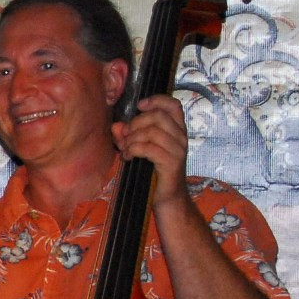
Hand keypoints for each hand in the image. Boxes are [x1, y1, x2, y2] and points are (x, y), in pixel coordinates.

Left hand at [114, 95, 190, 210]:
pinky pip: (149, 148)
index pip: (174, 105)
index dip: (156, 100)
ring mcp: (178, 150)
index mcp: (177, 130)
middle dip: (136, 123)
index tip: (139, 105)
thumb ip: (127, 136)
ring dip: (132, 139)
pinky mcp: (172, 163)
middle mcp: (181, 137)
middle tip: (125, 137)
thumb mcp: (138, 150)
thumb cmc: (152, 172)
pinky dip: (133, 150)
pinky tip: (128, 158)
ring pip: (152, 131)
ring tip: (125, 150)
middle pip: (158, 116)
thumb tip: (116, 126)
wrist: (166, 198)